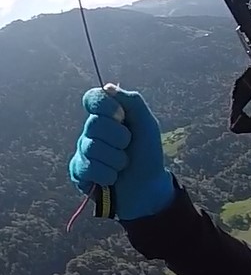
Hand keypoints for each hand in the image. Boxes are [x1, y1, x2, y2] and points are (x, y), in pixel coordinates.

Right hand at [68, 85, 174, 219]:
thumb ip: (132, 102)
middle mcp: (91, 131)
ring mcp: (83, 150)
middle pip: (95, 124)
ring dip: (117, 159)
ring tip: (123, 164)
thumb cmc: (147, 154)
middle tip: (128, 146)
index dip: (106, 106)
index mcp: (107, 116)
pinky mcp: (78, 171)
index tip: (121, 116)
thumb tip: (108, 87)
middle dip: (120, 138)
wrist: (148, 187)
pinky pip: (88, 168)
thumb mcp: (147, 125)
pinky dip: (108, 175)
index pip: (93, 98)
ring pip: (93, 148)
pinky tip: (112, 177)